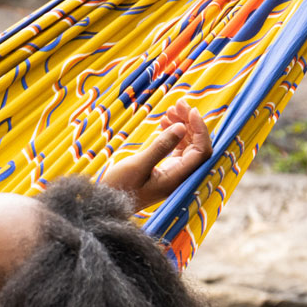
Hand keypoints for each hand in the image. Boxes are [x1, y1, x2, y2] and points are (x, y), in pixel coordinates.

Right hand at [99, 99, 213, 210]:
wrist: (105, 203)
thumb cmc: (119, 187)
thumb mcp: (138, 165)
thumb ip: (161, 146)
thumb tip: (181, 127)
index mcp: (177, 178)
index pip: (202, 151)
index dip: (200, 129)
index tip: (191, 110)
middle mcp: (179, 176)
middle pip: (197, 146)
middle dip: (190, 123)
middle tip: (178, 104)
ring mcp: (173, 173)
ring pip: (188, 145)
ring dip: (182, 126)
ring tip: (170, 110)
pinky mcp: (165, 170)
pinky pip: (177, 149)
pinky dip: (173, 134)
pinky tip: (164, 123)